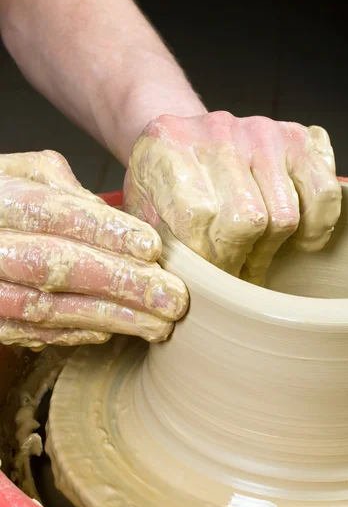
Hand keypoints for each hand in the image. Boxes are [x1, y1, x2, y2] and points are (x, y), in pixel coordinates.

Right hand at [0, 151, 187, 348]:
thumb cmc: (0, 199)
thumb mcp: (23, 173)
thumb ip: (64, 188)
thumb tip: (111, 217)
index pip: (54, 213)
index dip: (104, 231)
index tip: (152, 247)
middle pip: (57, 267)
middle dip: (121, 283)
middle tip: (171, 296)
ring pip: (49, 308)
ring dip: (111, 318)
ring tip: (159, 324)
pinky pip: (34, 332)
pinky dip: (78, 333)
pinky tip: (117, 331)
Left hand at [125, 111, 340, 285]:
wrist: (180, 136)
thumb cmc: (161, 182)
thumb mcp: (139, 211)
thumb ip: (152, 246)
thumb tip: (175, 294)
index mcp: (165, 148)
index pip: (199, 218)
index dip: (209, 260)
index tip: (211, 277)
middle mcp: (215, 131)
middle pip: (248, 220)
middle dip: (242, 259)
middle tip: (235, 268)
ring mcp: (260, 131)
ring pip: (286, 215)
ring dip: (273, 247)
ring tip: (256, 251)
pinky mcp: (296, 136)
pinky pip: (324, 193)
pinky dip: (316, 225)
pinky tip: (296, 234)